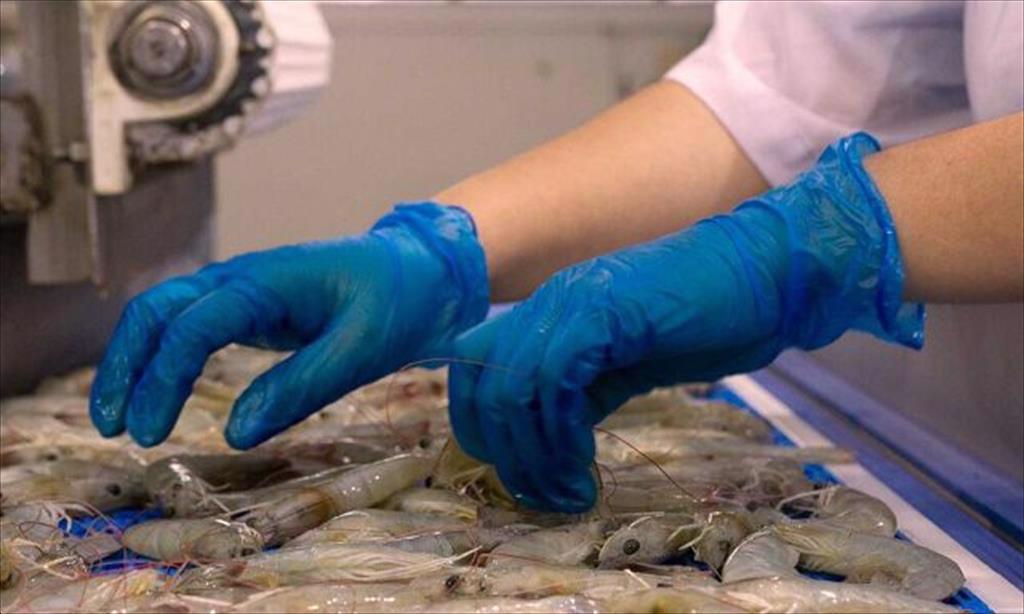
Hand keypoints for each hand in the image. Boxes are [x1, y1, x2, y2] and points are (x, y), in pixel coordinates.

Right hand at [90, 202, 488, 447]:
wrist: (421, 272)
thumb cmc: (398, 303)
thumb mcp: (360, 351)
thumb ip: (300, 388)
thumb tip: (236, 434)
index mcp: (268, 282)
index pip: (193, 325)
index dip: (164, 378)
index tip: (150, 431)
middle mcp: (243, 279)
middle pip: (157, 310)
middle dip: (125, 366)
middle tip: (113, 427)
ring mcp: (242, 290)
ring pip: (164, 315)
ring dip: (134, 362)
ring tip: (120, 419)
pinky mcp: (250, 307)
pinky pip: (189, 326)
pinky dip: (162, 358)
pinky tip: (155, 393)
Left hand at [448, 133, 923, 511]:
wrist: (769, 277)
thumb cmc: (707, 320)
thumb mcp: (626, 364)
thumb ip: (581, 391)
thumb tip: (547, 439)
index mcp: (549, 313)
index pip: (474, 369)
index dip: (481, 428)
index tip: (521, 471)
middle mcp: (549, 304)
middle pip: (481, 384)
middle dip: (505, 452)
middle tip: (543, 493)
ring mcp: (574, 303)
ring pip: (512, 388)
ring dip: (533, 455)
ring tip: (568, 491)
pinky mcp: (607, 312)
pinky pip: (554, 380)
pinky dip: (559, 433)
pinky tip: (585, 463)